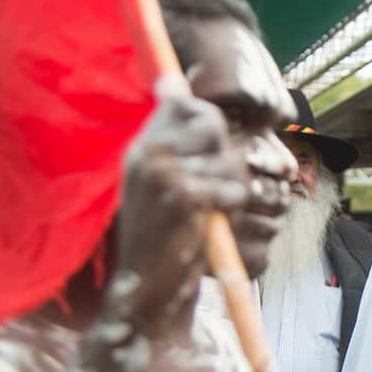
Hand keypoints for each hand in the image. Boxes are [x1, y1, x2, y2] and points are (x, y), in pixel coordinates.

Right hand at [110, 75, 247, 326]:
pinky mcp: (183, 197)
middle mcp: (146, 154)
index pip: (181, 101)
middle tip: (211, 188)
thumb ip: (175, 141)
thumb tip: (174, 81)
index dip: (206, 120)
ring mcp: (162, 174)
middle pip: (212, 121)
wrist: (149, 290)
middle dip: (224, 156)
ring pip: (229, 159)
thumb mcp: (162, 182)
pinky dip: (229, 208)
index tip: (208, 148)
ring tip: (207, 212)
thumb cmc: (165, 237)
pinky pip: (231, 188)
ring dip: (231, 189)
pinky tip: (208, 224)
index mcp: (140, 148)